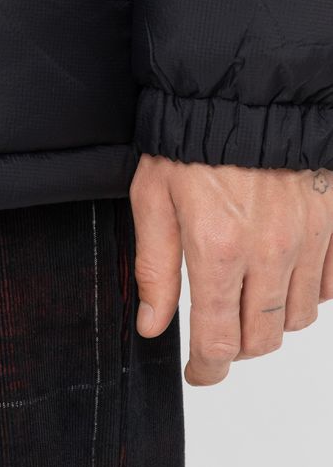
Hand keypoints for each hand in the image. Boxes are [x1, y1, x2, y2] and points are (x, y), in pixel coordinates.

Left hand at [129, 153, 332, 385]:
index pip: (219, 341)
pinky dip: (304, 294)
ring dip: (270, 322)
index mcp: (217, 248)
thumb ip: (154, 267)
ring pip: (297, 319)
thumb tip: (153, 325)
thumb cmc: (191, 139)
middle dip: (236, 348)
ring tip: (244, 299)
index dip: (206, 369)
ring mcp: (307, 240)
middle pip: (262, 339)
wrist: (243, 93)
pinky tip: (278, 276)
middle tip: (216, 334)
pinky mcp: (331, 226)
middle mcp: (268, 252)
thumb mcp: (152, 198)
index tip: (197, 372)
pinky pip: (327, 288)